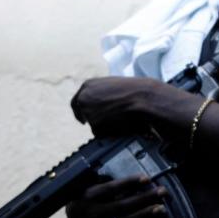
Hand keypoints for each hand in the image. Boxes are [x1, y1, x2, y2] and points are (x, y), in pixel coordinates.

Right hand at [64, 175, 168, 217]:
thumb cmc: (82, 204)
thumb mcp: (85, 191)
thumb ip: (102, 183)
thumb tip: (126, 171)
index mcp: (85, 197)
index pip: (110, 188)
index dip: (129, 183)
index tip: (146, 178)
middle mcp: (91, 213)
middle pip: (121, 206)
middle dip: (144, 198)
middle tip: (162, 191)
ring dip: (144, 215)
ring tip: (161, 208)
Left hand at [70, 77, 198, 137]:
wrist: (142, 97)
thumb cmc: (134, 90)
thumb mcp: (113, 85)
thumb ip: (101, 93)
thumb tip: (98, 104)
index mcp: (88, 85)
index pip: (76, 101)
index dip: (79, 110)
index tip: (82, 118)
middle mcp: (83, 98)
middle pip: (82, 113)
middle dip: (91, 118)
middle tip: (104, 121)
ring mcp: (87, 111)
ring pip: (93, 123)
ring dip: (104, 124)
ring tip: (121, 116)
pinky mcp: (94, 125)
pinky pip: (100, 132)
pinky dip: (109, 131)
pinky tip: (120, 122)